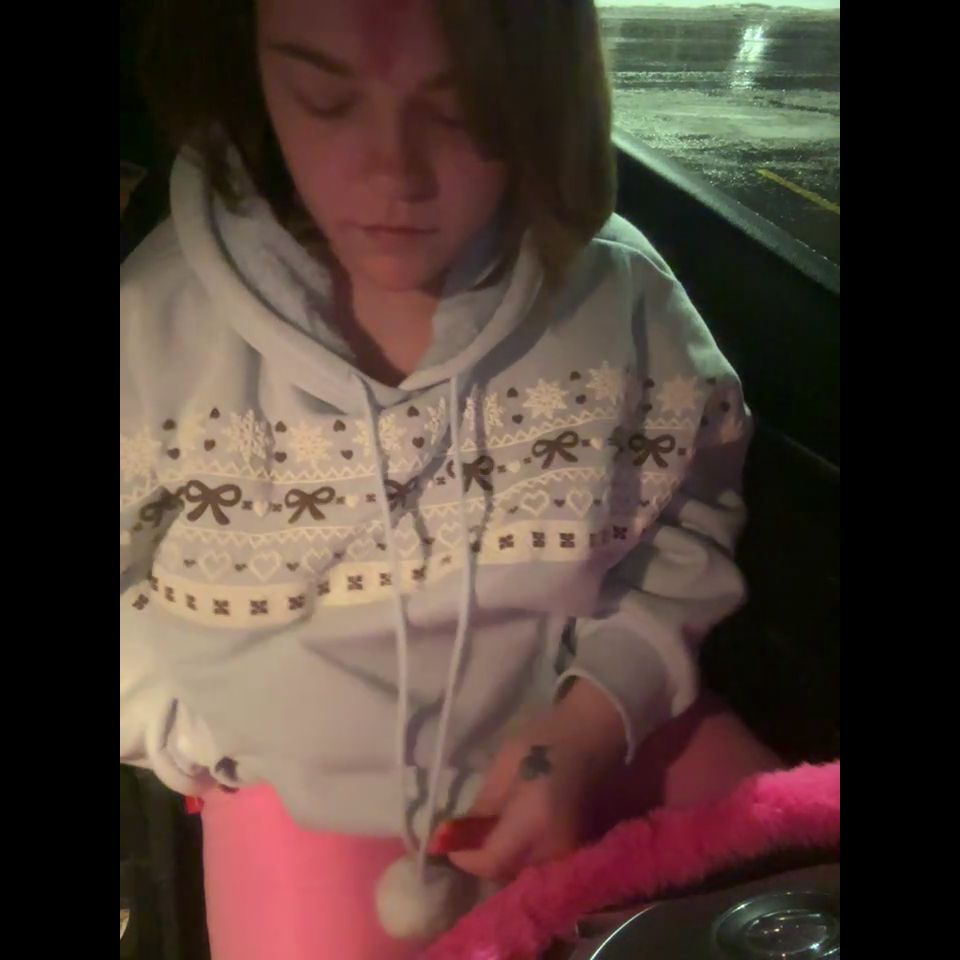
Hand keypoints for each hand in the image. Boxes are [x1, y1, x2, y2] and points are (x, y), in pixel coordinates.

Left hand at [447, 679, 625, 882]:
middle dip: (480, 860)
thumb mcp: (504, 765)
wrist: (595, 734)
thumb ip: (483, 806)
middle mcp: (554, 847)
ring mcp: (569, 851)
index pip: (491, 861)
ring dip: (500, 858)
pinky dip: (520, 855)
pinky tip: (510, 833)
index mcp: (534, 821)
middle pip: (506, 873)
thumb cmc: (545, 739)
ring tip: (486, 832)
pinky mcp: (577, 849)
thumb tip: (456, 835)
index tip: (445, 840)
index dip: (464, 857)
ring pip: (521, 871)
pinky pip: (539, 863)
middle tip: (463, 836)